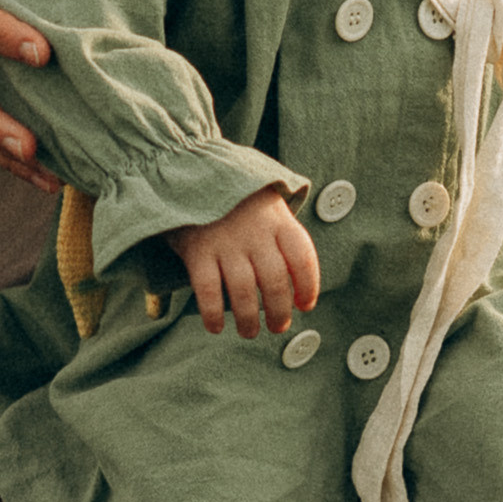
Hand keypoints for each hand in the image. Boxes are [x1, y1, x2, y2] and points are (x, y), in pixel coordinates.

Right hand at [175, 187, 322, 339]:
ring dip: (248, 320)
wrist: (194, 170)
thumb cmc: (239, 201)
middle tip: (277, 327)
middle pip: (274, 282)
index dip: (309, 287)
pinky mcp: (197, 249)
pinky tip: (215, 327)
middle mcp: (255, 231)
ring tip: (249, 331)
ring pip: (244, 291)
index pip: (302, 258)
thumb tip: (299, 288)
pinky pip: (208, 290)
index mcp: (278, 219)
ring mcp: (225, 240)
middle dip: (279, 313)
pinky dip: (213, 314)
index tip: (305, 305)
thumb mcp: (269, 206)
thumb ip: (283, 239)